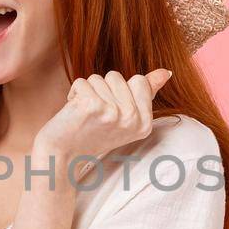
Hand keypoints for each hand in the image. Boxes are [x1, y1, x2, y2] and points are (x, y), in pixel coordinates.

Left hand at [34, 69, 173, 181]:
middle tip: (96, 116)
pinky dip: (74, 94)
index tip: (111, 114)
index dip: (119, 92)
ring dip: (87, 92)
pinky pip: (82, 82)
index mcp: (145, 124)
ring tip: (85, 115)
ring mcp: (113, 112)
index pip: (139, 81)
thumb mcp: (125, 118)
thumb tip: (165, 72)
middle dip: (102, 90)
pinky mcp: (92, 105)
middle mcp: (132, 119)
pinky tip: (74, 113)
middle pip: (117, 77)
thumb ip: (147, 93)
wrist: (63, 156)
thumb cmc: (92, 135)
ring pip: (98, 78)